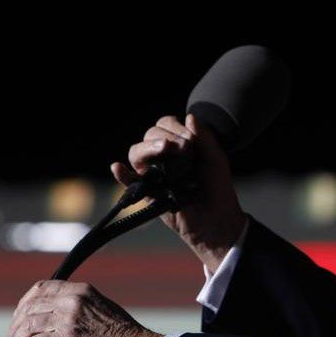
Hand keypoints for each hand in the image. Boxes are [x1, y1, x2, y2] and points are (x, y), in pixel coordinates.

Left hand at [6, 280, 161, 336]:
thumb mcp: (100, 310)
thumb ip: (78, 309)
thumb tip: (54, 320)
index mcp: (82, 290)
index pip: (41, 288)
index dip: (24, 303)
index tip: (19, 317)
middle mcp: (73, 300)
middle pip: (30, 307)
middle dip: (16, 325)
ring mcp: (69, 319)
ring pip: (28, 325)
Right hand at [111, 113, 247, 271]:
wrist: (217, 219)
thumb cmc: (218, 188)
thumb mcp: (216, 159)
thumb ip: (204, 137)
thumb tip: (189, 117)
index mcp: (179, 146)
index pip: (165, 125)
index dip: (174, 127)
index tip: (190, 140)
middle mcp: (164, 157)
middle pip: (149, 135)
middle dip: (164, 137)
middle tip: (183, 148)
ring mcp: (154, 174)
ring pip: (136, 153)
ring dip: (148, 148)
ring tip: (163, 149)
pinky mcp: (148, 193)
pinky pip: (129, 182)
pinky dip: (121, 175)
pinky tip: (117, 167)